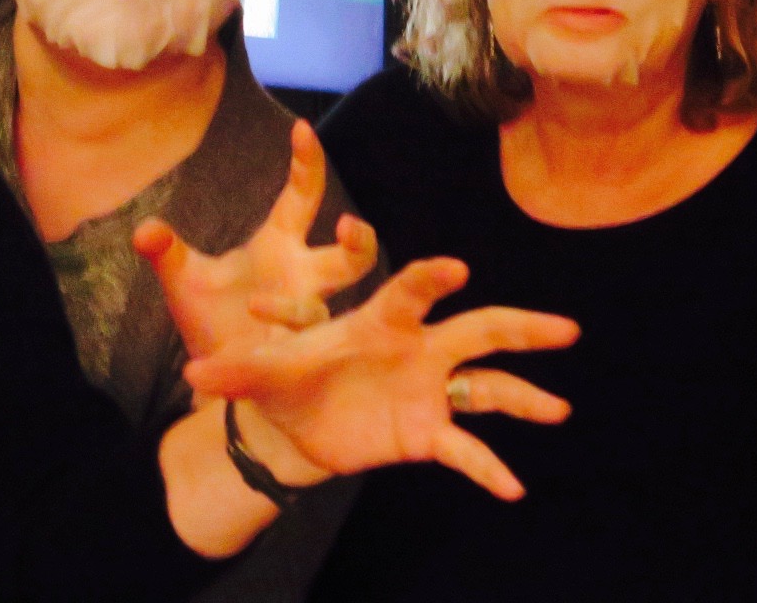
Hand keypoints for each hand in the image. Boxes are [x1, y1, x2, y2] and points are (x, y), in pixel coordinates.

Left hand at [134, 120, 376, 358]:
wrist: (214, 374)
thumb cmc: (209, 317)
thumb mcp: (182, 280)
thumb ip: (164, 253)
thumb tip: (144, 230)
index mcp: (280, 245)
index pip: (302, 196)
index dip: (307, 164)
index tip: (303, 129)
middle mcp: (304, 277)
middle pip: (350, 256)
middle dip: (359, 241)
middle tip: (349, 226)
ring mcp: (307, 319)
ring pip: (327, 309)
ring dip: (299, 309)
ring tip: (257, 307)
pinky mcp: (299, 358)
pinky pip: (297, 352)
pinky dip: (271, 350)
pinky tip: (247, 352)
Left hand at [185, 257, 577, 500]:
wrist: (294, 421)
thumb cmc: (286, 375)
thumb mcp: (259, 372)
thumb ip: (234, 371)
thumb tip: (192, 377)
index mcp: (379, 320)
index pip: (409, 292)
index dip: (429, 279)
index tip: (453, 267)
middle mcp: (416, 348)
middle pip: (476, 330)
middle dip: (518, 327)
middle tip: (564, 328)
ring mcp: (428, 390)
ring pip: (487, 387)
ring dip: (524, 397)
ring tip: (559, 409)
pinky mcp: (427, 433)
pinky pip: (465, 448)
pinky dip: (486, 468)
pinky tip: (513, 489)